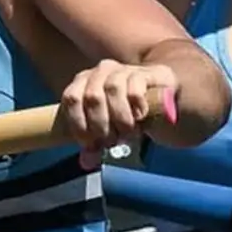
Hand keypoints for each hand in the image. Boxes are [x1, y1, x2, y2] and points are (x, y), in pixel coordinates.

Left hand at [59, 60, 180, 164]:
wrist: (160, 102)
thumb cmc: (126, 116)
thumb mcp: (106, 131)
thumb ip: (94, 145)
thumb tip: (86, 162)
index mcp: (84, 82)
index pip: (71, 98)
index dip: (78, 124)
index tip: (89, 144)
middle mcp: (101, 71)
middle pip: (92, 96)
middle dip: (101, 125)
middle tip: (112, 141)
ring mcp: (123, 70)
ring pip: (113, 89)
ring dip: (120, 117)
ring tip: (127, 132)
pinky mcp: (145, 73)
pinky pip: (136, 89)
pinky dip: (137, 107)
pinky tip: (141, 117)